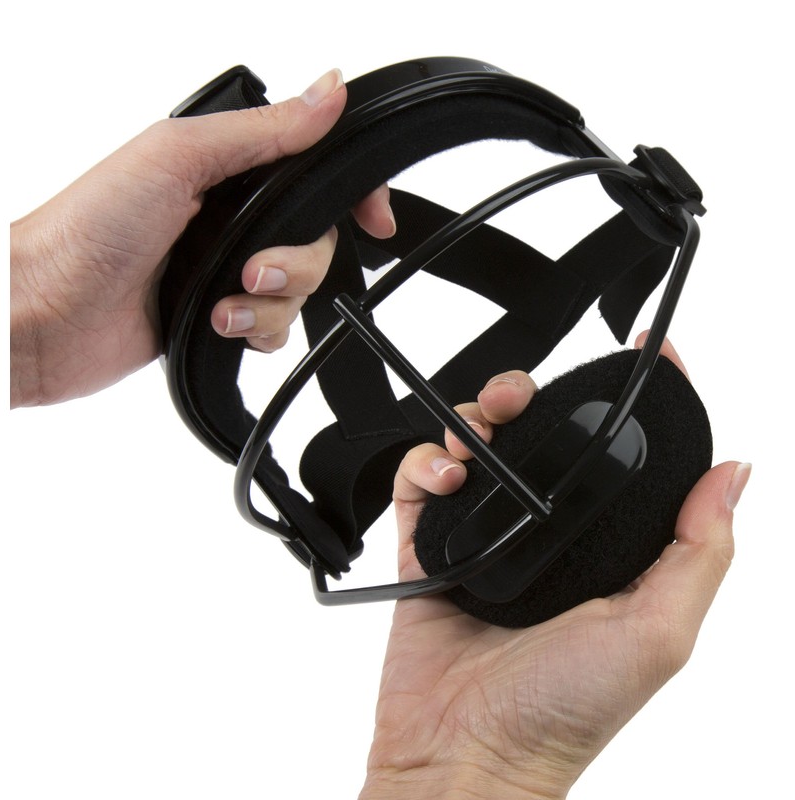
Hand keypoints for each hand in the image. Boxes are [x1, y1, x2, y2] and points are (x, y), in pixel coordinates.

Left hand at [10, 69, 394, 407]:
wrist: (43, 313)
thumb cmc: (87, 227)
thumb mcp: (179, 158)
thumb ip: (263, 131)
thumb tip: (329, 91)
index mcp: (225, 168)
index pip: (314, 170)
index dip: (353, 194)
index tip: (374, 220)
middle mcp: (230, 216)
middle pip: (316, 240)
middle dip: (296, 262)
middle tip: (252, 267)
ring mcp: (225, 268)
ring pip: (299, 291)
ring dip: (269, 302)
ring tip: (224, 300)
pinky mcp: (218, 315)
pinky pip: (273, 329)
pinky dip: (255, 331)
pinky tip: (220, 325)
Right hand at [361, 339, 748, 799]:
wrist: (466, 753)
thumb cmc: (563, 711)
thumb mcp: (656, 633)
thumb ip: (699, 553)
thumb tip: (735, 474)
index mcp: (605, 549)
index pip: (626, 457)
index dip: (636, 402)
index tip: (644, 356)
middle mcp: (548, 536)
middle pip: (540, 436)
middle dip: (531, 395)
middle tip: (521, 394)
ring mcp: (486, 537)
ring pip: (480, 446)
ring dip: (475, 420)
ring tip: (475, 436)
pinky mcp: (431, 548)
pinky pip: (420, 483)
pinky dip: (425, 463)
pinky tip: (444, 476)